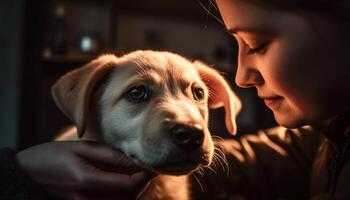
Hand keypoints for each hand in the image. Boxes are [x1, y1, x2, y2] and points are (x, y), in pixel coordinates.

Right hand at [15, 141, 154, 199]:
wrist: (25, 175)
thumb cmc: (50, 157)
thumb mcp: (79, 148)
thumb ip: (108, 155)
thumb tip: (133, 158)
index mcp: (86, 181)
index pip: (128, 185)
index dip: (144, 176)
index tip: (152, 166)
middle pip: (127, 198)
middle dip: (141, 184)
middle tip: (145, 168)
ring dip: (132, 191)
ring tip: (134, 174)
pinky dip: (121, 196)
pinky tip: (120, 182)